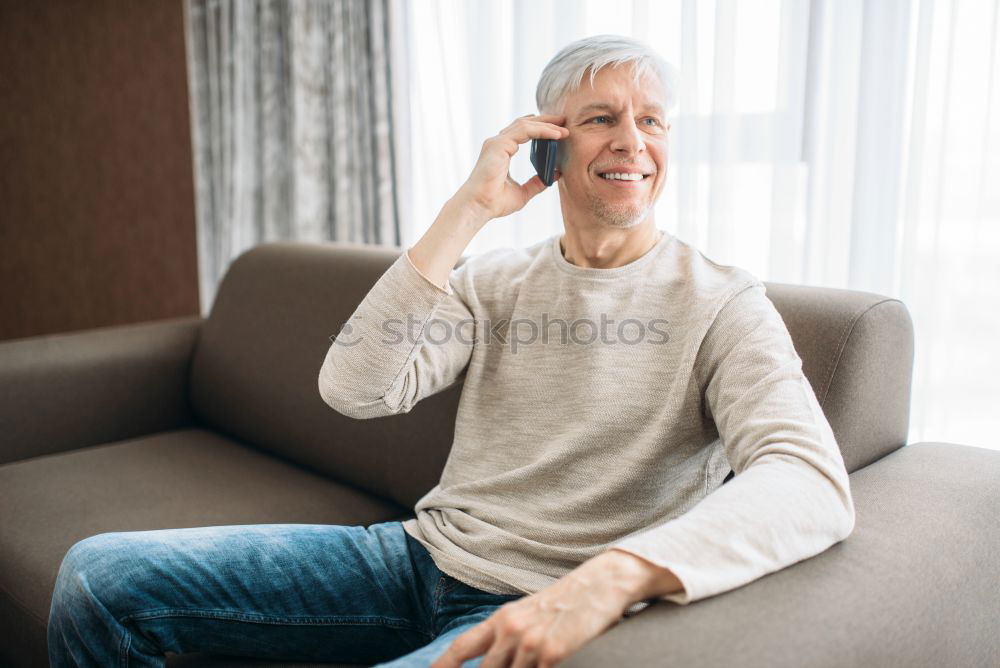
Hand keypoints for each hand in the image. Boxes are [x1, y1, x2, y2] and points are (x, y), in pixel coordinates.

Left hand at [430, 554, 635, 667]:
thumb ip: (508, 635)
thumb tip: (494, 661)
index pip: (463, 648)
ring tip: (536, 665)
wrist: (602, 583)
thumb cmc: (568, 601)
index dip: (443, 666)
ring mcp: (531, 644)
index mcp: (503, 618)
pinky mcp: (553, 654)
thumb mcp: (530, 612)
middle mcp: (512, 630)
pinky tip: (549, 667)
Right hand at [453, 114, 568, 222]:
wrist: (480, 206)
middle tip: (564, 122)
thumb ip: (537, 182)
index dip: (540, 129)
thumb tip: (555, 175)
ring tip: (563, 128)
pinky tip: (556, 134)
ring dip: (546, 124)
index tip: (558, 131)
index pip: (522, 132)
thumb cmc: (495, 202)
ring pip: (526, 124)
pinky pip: (525, 130)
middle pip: (525, 124)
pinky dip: (542, 130)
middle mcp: (498, 143)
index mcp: (502, 151)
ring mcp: (497, 142)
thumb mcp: (523, 192)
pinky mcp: (499, 144)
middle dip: (545, 121)